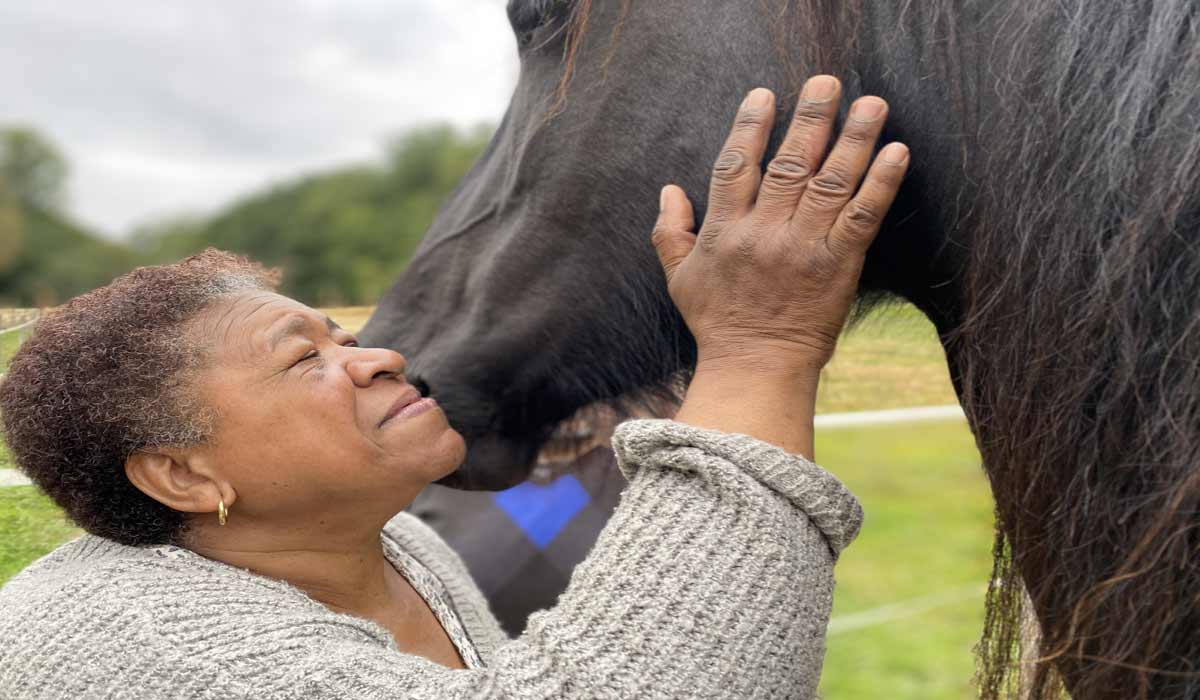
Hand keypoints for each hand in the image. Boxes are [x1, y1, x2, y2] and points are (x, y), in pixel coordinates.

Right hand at [652, 76, 907, 374]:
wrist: (755, 369)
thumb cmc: (717, 323)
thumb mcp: (679, 278)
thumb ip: (670, 231)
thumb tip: (668, 189)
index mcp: (724, 231)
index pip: (736, 166)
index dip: (751, 127)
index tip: (765, 95)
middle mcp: (763, 233)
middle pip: (789, 163)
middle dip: (810, 118)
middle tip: (826, 82)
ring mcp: (802, 248)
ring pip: (830, 182)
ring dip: (854, 139)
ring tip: (871, 104)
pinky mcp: (838, 266)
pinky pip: (861, 217)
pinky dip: (880, 183)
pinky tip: (896, 152)